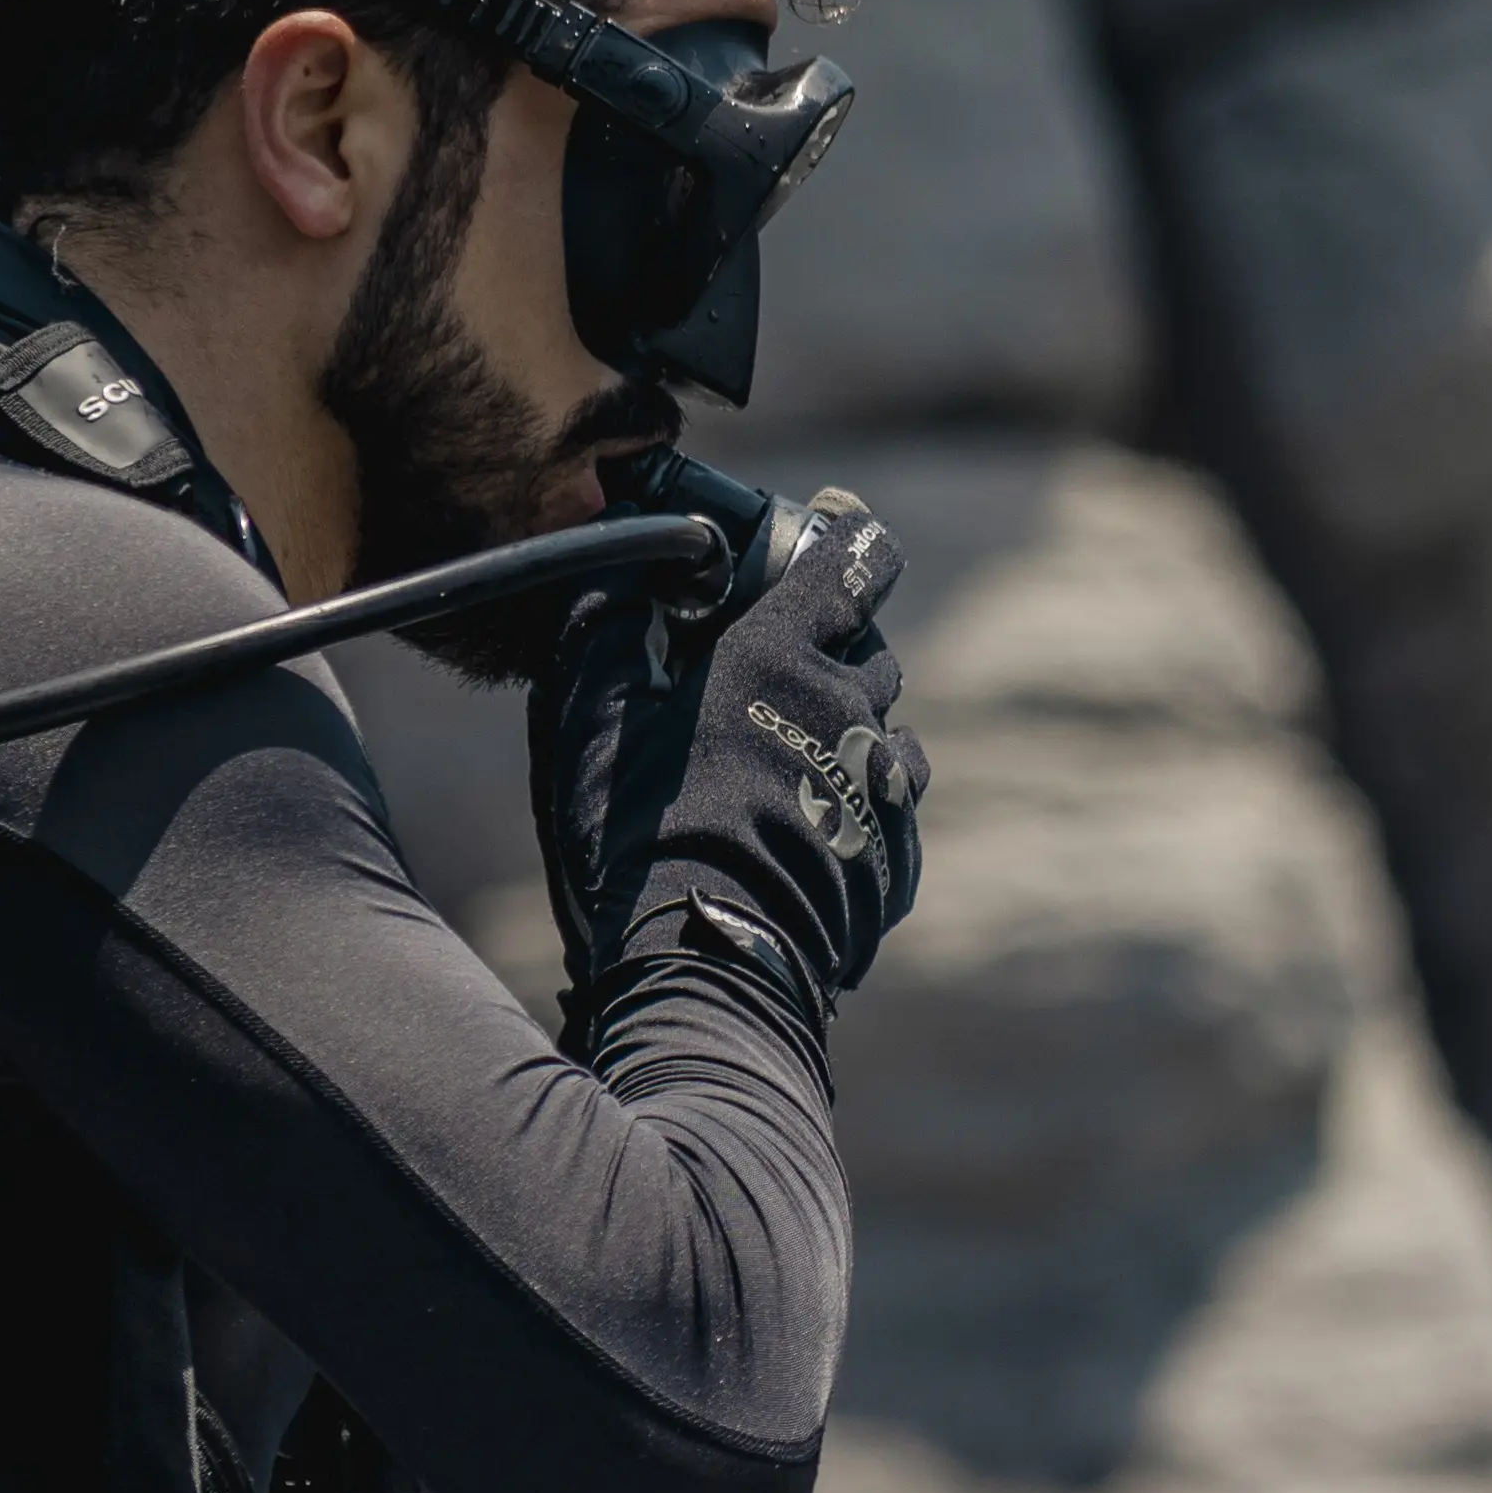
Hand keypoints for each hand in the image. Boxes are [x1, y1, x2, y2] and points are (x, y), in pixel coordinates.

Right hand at [530, 483, 924, 1032]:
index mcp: (782, 654)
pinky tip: (813, 835)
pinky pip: (891, 810)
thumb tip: (620, 587)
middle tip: (773, 683)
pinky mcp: (898, 858)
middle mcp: (851, 708)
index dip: (850, 543)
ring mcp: (884, 786)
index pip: (851, 564)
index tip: (842, 534)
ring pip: (888, 733)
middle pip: (869, 655)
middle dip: (832, 655)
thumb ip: (610, 633)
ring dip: (852, 735)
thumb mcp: (593, 717)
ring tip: (791, 769)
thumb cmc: (641, 830)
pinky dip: (859, 808)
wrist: (714, 958)